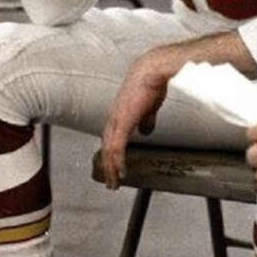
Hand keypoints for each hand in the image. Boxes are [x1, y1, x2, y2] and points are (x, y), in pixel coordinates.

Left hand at [100, 56, 169, 189]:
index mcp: (119, 114)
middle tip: (110, 182)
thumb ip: (145, 119)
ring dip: (111, 169)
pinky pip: (117, 147)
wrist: (151, 71)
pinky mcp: (123, 122)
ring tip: (113, 184)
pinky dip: (117, 162)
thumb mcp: (148, 106)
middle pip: (106, 148)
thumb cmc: (151, 84)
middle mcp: (114, 118)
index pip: (110, 138)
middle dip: (107, 167)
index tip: (114, 167)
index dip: (110, 154)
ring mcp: (117, 120)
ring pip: (109, 151)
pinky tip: (120, 172)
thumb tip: (145, 130)